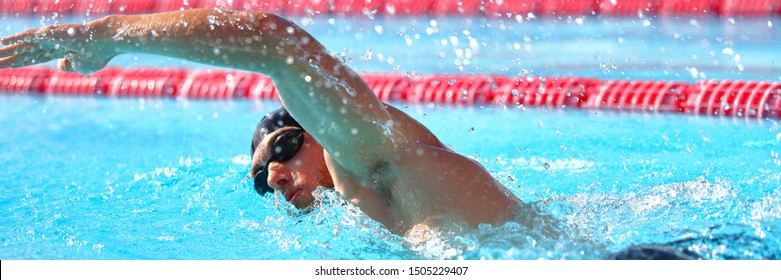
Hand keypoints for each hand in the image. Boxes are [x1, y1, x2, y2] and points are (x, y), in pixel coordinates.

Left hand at [0, 21, 116, 73]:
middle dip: (9, 58)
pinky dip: (14, 39)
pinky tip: (1, 42)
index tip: (7, 66)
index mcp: (59, 52)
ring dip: (7, 51)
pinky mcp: (48, 32)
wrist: (105, 41)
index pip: (33, 58)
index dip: (20, 62)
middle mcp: (50, 43)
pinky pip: (27, 37)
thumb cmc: (98, 55)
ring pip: (22, 45)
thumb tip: (58, 64)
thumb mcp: (82, 68)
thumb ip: (68, 67)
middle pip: (24, 52)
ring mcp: (48, 37)